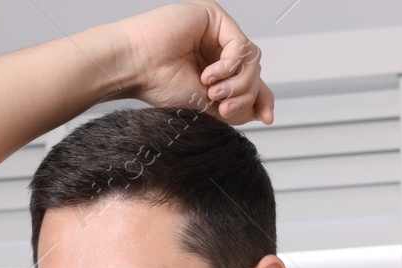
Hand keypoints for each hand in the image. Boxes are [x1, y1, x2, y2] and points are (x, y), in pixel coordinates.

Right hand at [116, 1, 273, 124]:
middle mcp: (216, 47)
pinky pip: (240, 45)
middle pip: (254, 70)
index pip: (249, 79)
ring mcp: (216, 30)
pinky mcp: (213, 16)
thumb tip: (260, 112)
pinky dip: (229, 65)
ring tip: (213, 92)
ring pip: (251, 59)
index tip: (266, 118)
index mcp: (214, 67)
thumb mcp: (204, 104)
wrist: (135, 68)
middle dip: (245, 94)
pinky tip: (209, 75)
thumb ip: (233, 106)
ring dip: (237, 83)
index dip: (262, 98)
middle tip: (224, 109)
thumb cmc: (157, 84)